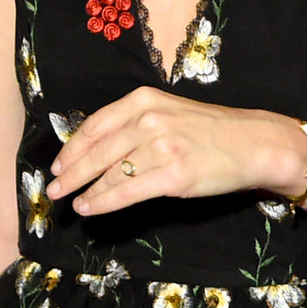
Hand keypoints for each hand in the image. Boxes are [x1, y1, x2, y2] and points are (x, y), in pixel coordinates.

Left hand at [45, 86, 306, 215]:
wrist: (253, 144)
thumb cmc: (209, 129)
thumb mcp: (167, 111)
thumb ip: (133, 122)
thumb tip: (95, 147)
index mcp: (142, 100)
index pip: (95, 125)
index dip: (72, 148)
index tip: (57, 163)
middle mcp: (148, 120)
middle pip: (96, 151)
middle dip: (70, 172)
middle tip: (53, 187)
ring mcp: (160, 148)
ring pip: (109, 174)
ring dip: (85, 190)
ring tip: (71, 201)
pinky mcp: (173, 176)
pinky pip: (126, 192)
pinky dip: (103, 202)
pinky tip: (90, 207)